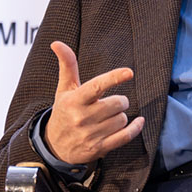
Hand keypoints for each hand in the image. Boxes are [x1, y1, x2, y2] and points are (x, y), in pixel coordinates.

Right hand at [43, 41, 144, 163]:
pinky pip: (126, 136)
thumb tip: (57, 43)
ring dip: (121, 116)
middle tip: (112, 103)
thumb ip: (67, 66)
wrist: (54, 146)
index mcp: (74, 100)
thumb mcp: (64, 90)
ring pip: (122, 119)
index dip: (114, 78)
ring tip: (108, 118)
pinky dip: (136, 128)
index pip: (97, 86)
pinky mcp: (99, 148)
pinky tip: (138, 122)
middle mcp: (81, 117)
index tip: (129, 72)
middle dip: (120, 101)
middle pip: (118, 103)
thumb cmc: (64, 112)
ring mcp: (90, 134)